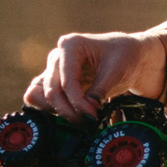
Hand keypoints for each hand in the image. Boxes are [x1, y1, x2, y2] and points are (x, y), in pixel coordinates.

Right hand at [23, 31, 163, 120]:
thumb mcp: (117, 71)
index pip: (66, 82)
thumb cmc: (124, 56)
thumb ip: (99, 91)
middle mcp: (56, 56)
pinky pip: (40, 98)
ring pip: (39, 95)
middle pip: (50, 91)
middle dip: (68, 110)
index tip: (92, 115)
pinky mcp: (55, 83)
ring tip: (80, 119)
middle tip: (88, 121)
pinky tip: (71, 115)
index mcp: (70, 45)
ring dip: (56, 111)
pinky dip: (51, 109)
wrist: (128, 55)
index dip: (78, 102)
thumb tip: (86, 112)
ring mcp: (53, 70)